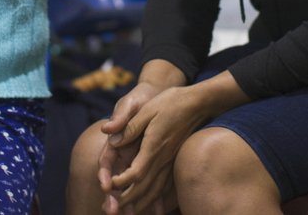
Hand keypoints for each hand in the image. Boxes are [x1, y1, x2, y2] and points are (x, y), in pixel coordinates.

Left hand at [105, 86, 208, 213]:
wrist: (197, 103)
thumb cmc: (171, 103)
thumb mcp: (147, 110)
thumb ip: (130, 128)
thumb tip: (111, 140)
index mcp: (153, 146)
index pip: (136, 173)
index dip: (122, 182)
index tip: (110, 186)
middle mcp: (162, 158)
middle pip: (145, 186)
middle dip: (128, 199)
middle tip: (114, 208)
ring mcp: (169, 160)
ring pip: (156, 188)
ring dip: (142, 202)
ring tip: (131, 211)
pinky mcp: (173, 160)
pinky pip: (165, 184)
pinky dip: (157, 196)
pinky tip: (154, 203)